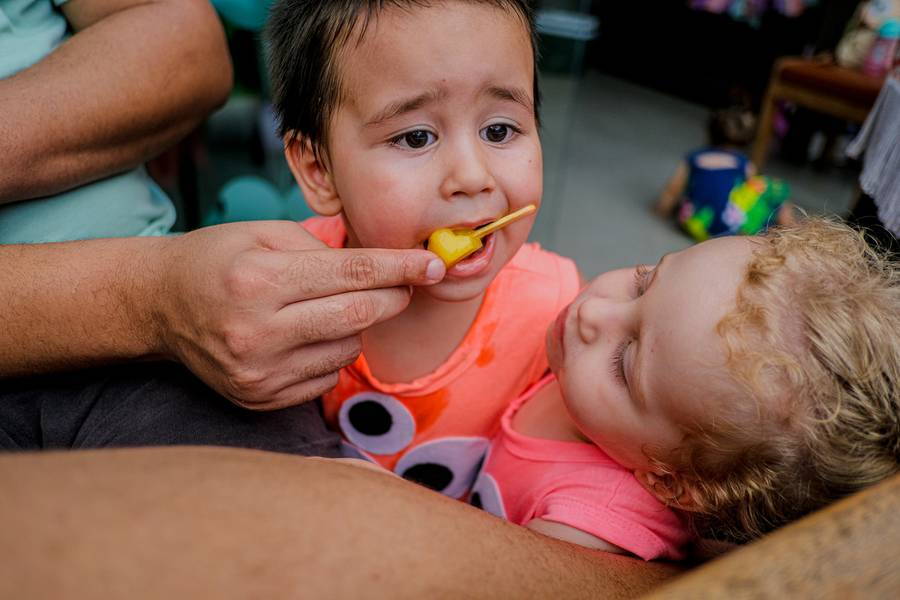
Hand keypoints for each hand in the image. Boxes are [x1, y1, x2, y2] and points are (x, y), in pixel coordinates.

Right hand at [153, 221, 444, 409]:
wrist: (160, 305)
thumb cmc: (217, 259)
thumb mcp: (263, 234)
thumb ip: (323, 250)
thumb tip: (385, 269)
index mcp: (259, 281)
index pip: (352, 274)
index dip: (401, 268)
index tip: (434, 265)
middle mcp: (257, 332)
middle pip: (358, 315)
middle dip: (394, 297)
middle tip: (404, 285)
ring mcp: (258, 372)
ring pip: (348, 350)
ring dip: (356, 326)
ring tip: (326, 307)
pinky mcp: (260, 398)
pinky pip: (327, 377)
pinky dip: (331, 353)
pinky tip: (306, 335)